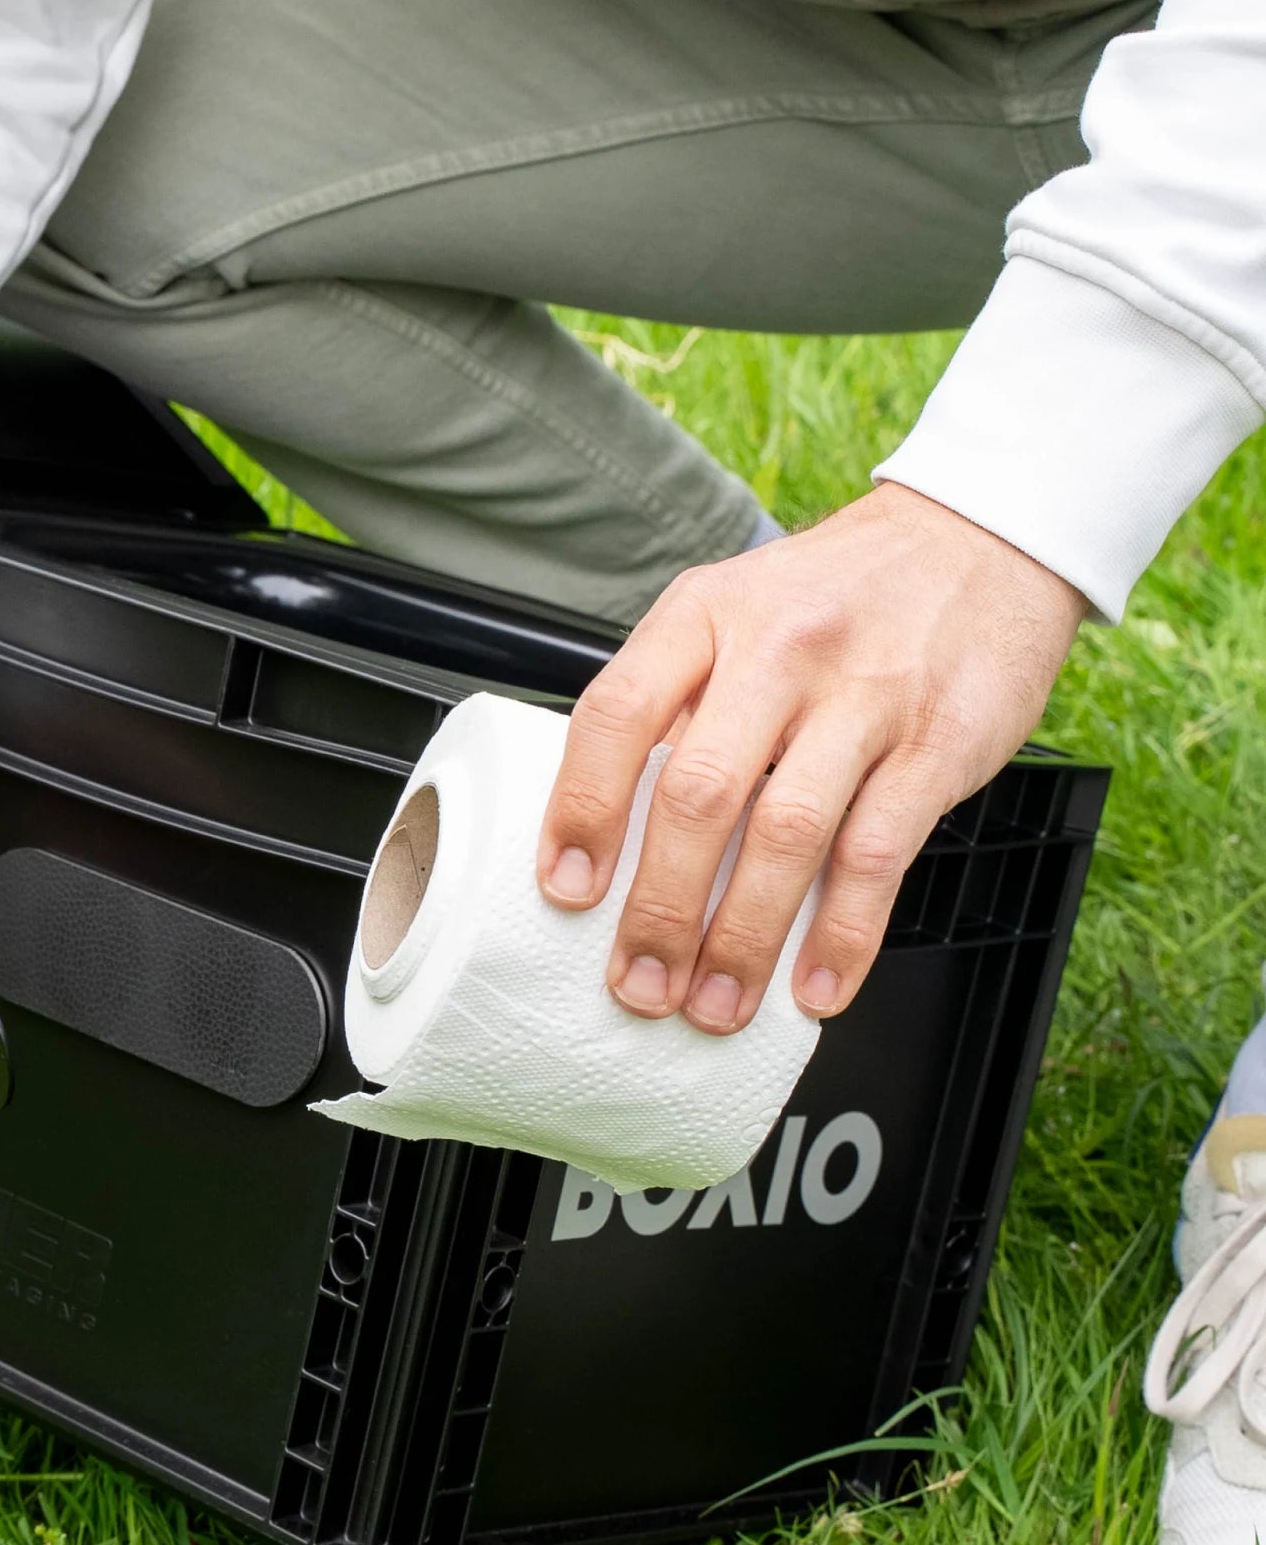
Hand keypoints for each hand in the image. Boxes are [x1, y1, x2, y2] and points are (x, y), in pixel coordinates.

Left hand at [535, 483, 1086, 1032]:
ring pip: (787, 834)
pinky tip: (814, 986)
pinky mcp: (938, 742)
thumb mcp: (734, 613)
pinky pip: (878, 854)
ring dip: (742, 938)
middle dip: (661, 907)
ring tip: (712, 1006)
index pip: (617, 714)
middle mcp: (778, 649)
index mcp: (704, 616)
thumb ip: (675, 702)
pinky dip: (842, 934)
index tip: (564, 890)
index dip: (582, 810)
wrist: (980, 537)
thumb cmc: (833, 597)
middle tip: (637, 982)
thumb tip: (604, 831)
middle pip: (699, 793)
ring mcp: (864, 696)